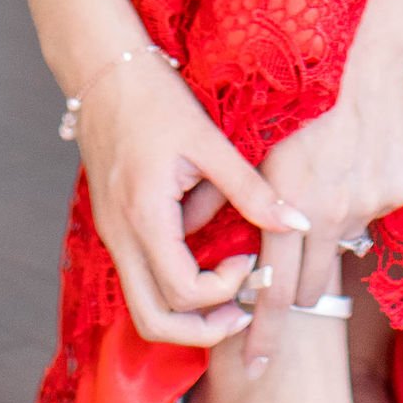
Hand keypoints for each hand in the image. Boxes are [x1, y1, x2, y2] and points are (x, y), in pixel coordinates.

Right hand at [76, 63, 306, 347]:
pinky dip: (171, 292)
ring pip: (141, 308)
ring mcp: (112, 236)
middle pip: (153, 320)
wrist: (103, 72)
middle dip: (202, 330)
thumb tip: (299, 223)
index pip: (183, 292)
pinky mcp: (115, 229)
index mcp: (145, 216)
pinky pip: (139, 282)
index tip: (250, 259)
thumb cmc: (155, 99)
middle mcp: (120, 236)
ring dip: (185, 318)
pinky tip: (204, 266)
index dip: (224, 289)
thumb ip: (252, 189)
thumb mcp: (209, 141)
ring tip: (228, 299)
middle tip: (242, 312)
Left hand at [242, 73, 402, 356]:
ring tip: (329, 199)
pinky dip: (365, 206)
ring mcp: (365, 208)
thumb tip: (212, 244)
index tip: (256, 368)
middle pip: (311, 287)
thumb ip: (238, 205)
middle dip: (301, 288)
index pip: (273, 292)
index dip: (263, 334)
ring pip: (344, 252)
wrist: (366, 82)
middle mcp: (326, 216)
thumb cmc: (306, 121)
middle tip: (296, 275)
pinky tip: (359, 173)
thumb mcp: (264, 159)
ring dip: (332, 241)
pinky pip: (375, 218)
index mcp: (286, 210)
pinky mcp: (396, 197)